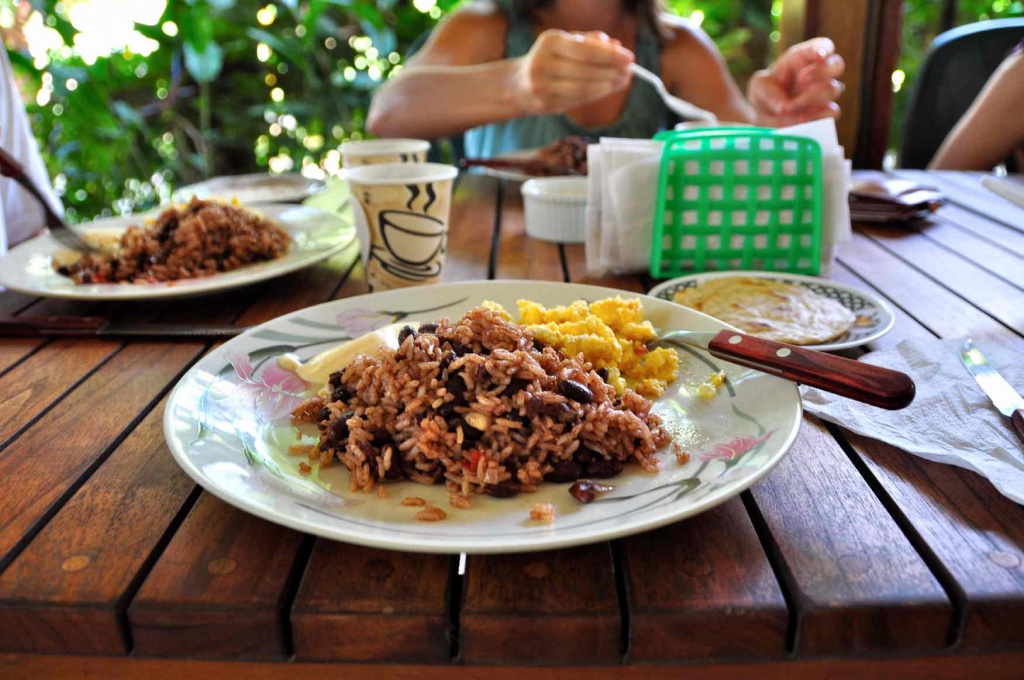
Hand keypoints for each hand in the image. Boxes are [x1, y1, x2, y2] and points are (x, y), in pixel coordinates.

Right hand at [511, 30, 633, 115]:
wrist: (518, 84)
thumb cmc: (549, 59)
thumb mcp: (565, 42)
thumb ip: (590, 41)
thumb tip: (617, 47)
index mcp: (549, 42)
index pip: (585, 50)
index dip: (610, 56)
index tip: (630, 58)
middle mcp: (542, 64)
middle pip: (586, 71)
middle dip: (612, 72)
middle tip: (629, 72)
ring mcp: (542, 87)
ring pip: (583, 89)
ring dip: (607, 86)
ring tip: (621, 81)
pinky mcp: (545, 104)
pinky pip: (577, 100)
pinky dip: (595, 95)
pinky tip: (606, 89)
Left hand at [748, 37, 845, 126]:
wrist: (765, 116)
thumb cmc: (765, 93)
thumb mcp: (758, 87)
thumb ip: (769, 93)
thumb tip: (785, 108)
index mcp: (804, 58)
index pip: (823, 46)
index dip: (824, 48)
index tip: (819, 55)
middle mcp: (819, 74)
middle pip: (836, 64)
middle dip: (821, 71)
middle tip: (802, 79)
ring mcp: (824, 94)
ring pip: (833, 89)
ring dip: (811, 98)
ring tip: (789, 107)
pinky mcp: (825, 113)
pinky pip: (832, 113)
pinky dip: (817, 116)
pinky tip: (802, 120)